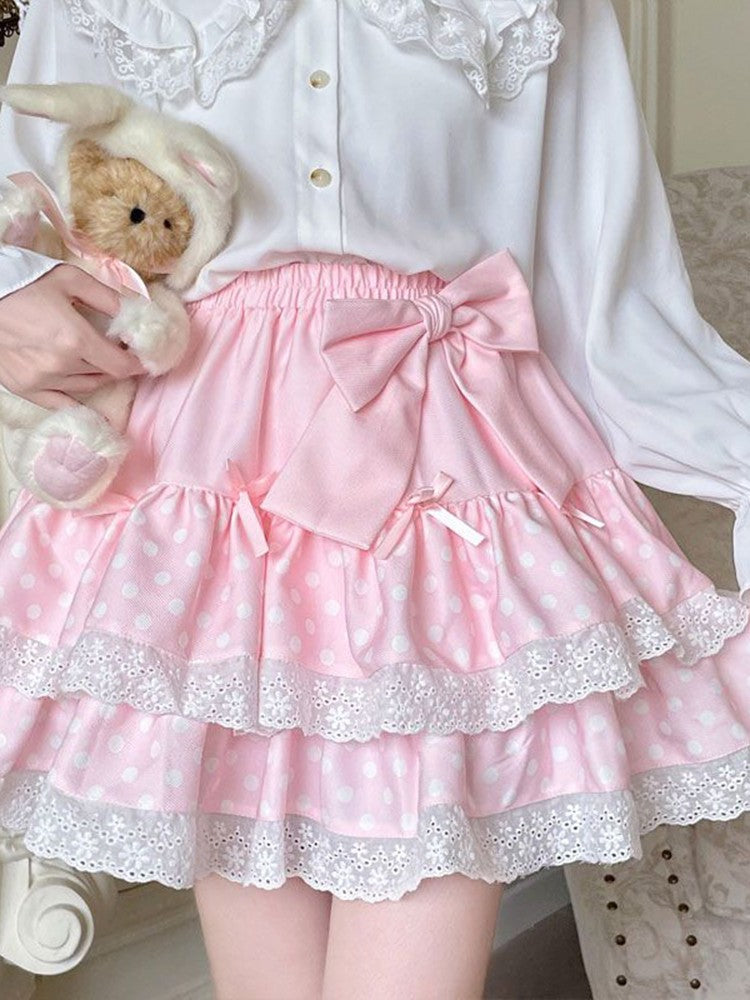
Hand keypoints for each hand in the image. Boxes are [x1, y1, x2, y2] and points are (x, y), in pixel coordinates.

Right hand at [0, 263, 147, 409]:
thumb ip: (109, 298)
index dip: (137, 364)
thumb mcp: (70, 279)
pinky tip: (87, 399)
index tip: (144, 358)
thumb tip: (140, 310)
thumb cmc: (24, 283)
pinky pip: (60, 404)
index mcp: (75, 339)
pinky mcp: (24, 388)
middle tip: (119, 350)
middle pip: (105, 374)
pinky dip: (76, 400)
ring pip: (85, 386)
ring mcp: (41, 380)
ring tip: (99, 360)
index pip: (121, 365)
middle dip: (117, 363)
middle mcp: (60, 365)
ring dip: (98, 375)